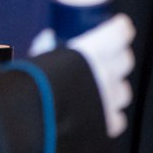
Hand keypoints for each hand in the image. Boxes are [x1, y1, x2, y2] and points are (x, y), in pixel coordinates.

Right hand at [30, 15, 135, 136]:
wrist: (29, 125)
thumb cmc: (28, 86)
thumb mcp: (37, 59)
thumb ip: (46, 49)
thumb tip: (48, 40)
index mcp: (91, 51)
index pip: (119, 33)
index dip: (120, 29)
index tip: (121, 26)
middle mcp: (105, 74)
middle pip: (125, 61)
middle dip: (118, 59)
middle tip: (108, 60)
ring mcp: (108, 100)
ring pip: (123, 92)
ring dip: (114, 90)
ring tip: (100, 92)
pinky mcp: (106, 125)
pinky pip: (117, 119)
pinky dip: (109, 118)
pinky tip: (100, 118)